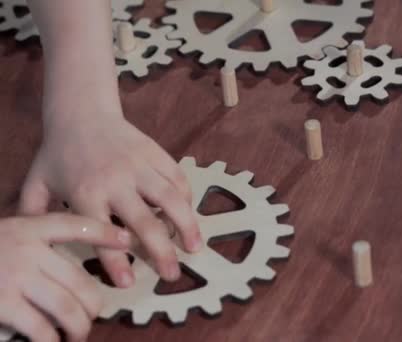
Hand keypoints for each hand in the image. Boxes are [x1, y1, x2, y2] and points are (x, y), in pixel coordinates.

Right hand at [0, 213, 130, 341]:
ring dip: (79, 328)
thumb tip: (73, 270)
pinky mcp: (2, 305)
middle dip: (93, 306)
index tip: (128, 241)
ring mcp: (14, 278)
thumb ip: (36, 244)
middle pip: (81, 281)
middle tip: (90, 317)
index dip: (104, 232)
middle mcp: (25, 249)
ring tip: (76, 334)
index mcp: (27, 228)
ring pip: (68, 308)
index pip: (74, 225)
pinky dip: (51, 340)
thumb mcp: (7, 238)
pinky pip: (42, 328)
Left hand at [19, 113, 201, 287]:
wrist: (81, 112)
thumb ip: (33, 216)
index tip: (128, 283)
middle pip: (144, 221)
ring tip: (195, 246)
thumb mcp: (37, 184)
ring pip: (171, 198)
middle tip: (172, 274)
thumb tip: (27, 248)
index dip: (116, 261)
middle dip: (161, 252)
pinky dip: (187, 199)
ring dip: (187, 225)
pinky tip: (188, 215)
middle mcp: (116, 181)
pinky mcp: (156, 153)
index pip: (102, 232)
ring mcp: (140, 166)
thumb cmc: (59, 153)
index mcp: (86, 192)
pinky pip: (178, 178)